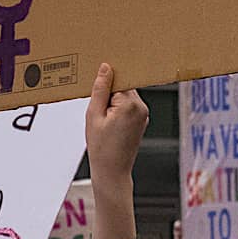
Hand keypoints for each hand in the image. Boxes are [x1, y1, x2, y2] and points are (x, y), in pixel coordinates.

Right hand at [86, 63, 148, 238]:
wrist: (113, 170)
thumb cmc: (101, 146)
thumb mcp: (94, 114)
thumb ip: (100, 90)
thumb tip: (106, 68)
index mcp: (131, 104)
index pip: (119, 79)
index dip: (106, 78)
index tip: (96, 74)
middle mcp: (142, 108)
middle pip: (123, 86)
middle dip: (108, 90)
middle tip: (95, 102)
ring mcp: (144, 115)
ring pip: (125, 96)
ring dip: (111, 101)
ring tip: (100, 116)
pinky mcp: (141, 122)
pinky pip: (128, 107)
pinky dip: (116, 109)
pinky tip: (106, 120)